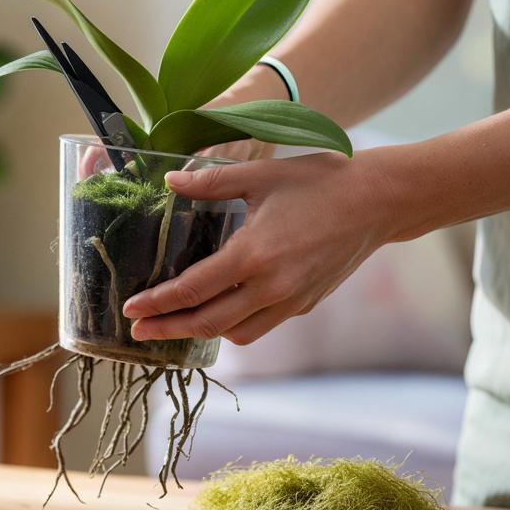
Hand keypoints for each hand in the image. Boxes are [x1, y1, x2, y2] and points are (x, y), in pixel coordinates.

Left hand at [121, 151, 398, 344]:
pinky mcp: (305, 304)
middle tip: (137, 332)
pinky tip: (217, 312)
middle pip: (207, 323)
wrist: (379, 202)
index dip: (157, 304)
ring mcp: (290, 301)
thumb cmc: (320, 182)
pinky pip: (260, 326)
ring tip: (173, 325)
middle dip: (168, 330)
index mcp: (253, 255)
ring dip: (201, 333)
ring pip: (235, 334)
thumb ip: (210, 182)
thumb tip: (169, 181)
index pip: (192, 290)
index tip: (130, 311)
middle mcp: (271, 287)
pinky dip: (233, 326)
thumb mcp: (260, 176)